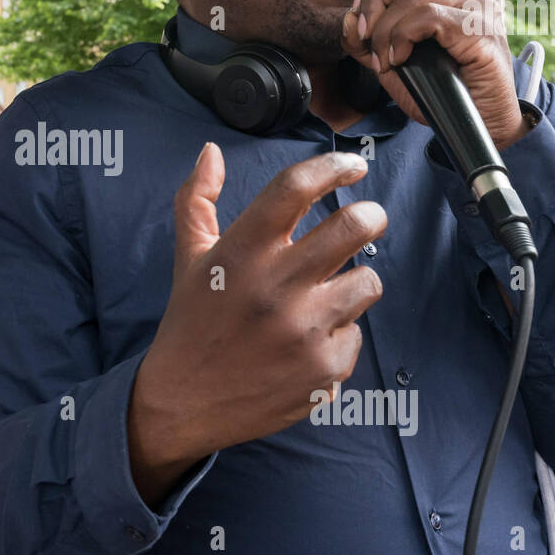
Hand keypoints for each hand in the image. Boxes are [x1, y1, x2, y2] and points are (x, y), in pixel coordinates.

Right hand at [128, 146, 385, 504]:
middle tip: (368, 219)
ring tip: (328, 293)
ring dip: (355, 281)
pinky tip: (309, 342)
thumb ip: (196, 200)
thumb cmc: (190, 322)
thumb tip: (210, 152)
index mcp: (242, 251)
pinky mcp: (324, 368)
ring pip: (369, 281)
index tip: (352, 165)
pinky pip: (356, 334)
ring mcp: (304, 329)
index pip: (296, 188)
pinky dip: (339, 334)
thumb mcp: (188, 258)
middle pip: (354, 226)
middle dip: (371, 215)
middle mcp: (276, 285)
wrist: (184, 402)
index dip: (333, 166)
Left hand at [341, 0, 526, 149]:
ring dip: (384, 30)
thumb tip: (347, 19)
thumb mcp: (396, 63)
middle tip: (364, 36)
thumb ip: (369, 41)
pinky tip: (399, 60)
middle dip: (373, 1)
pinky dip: (401, 38)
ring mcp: (480, 6)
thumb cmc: (445, 92)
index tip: (359, 25)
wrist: (483, 125)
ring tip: (384, 59)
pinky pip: (427, 16)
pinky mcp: (480, 28)